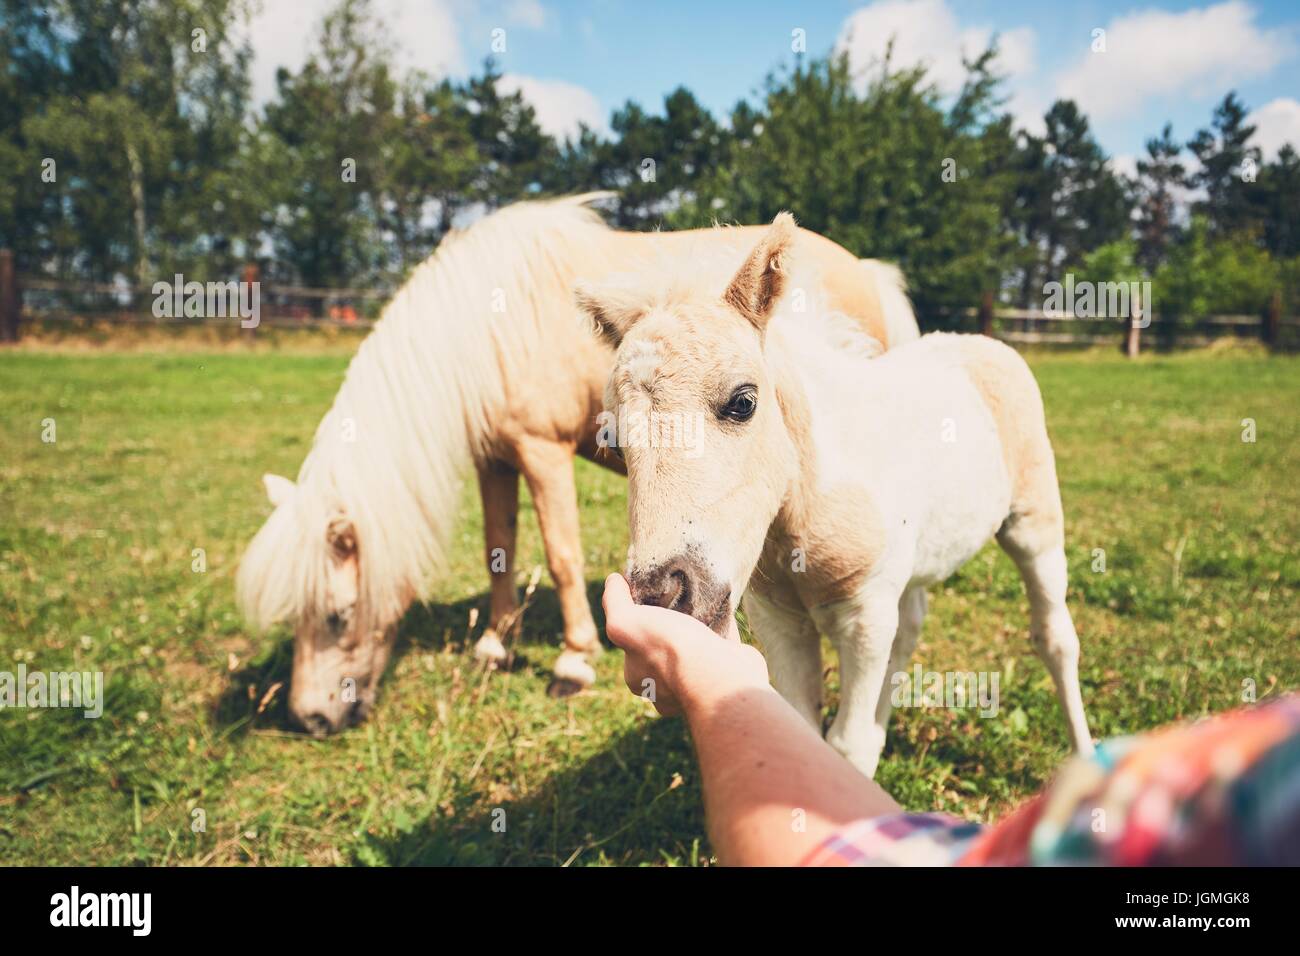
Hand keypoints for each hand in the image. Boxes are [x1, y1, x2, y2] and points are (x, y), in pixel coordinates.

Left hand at [601, 573, 770, 716]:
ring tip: (699, 598)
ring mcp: (699, 684)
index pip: (632, 643)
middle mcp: (666, 688)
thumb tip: (613, 581)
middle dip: (669, 624)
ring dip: (696, 626)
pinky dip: (720, 628)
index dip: (637, 618)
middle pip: (663, 646)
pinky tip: (721, 607)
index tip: (648, 596)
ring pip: (693, 649)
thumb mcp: (625, 622)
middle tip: (676, 595)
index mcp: (639, 678)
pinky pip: (720, 646)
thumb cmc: (668, 649)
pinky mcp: (727, 676)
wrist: (720, 674)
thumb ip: (614, 603)